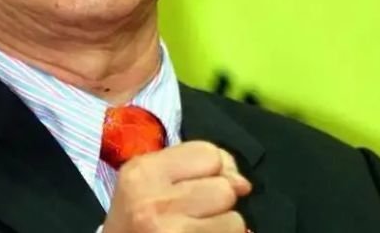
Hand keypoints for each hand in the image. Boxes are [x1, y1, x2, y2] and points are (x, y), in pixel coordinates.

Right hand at [102, 141, 251, 232]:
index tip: (201, 183)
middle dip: (219, 200)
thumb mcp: (150, 182)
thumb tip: (243, 183)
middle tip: (197, 212)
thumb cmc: (136, 219)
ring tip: (199, 229)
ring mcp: (171, 232)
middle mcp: (155, 200)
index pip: (208, 153)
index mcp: (144, 170)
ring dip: (224, 226)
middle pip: (225, 187)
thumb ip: (193, 167)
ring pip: (235, 221)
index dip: (213, 168)